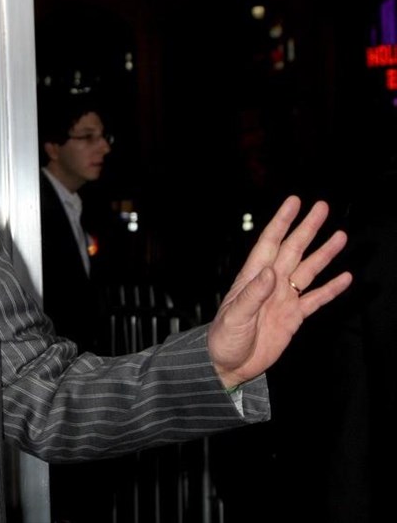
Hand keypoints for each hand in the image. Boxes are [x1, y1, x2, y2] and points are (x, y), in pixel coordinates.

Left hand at [208, 196, 351, 387]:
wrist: (228, 364)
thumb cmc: (223, 338)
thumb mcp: (234, 316)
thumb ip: (252, 294)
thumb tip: (270, 272)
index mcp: (253, 278)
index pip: (270, 243)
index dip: (282, 222)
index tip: (294, 202)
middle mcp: (271, 284)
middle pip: (293, 250)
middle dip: (307, 229)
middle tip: (322, 208)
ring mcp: (284, 299)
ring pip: (308, 270)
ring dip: (324, 254)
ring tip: (340, 236)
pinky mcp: (294, 318)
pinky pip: (316, 299)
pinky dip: (331, 289)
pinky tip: (345, 277)